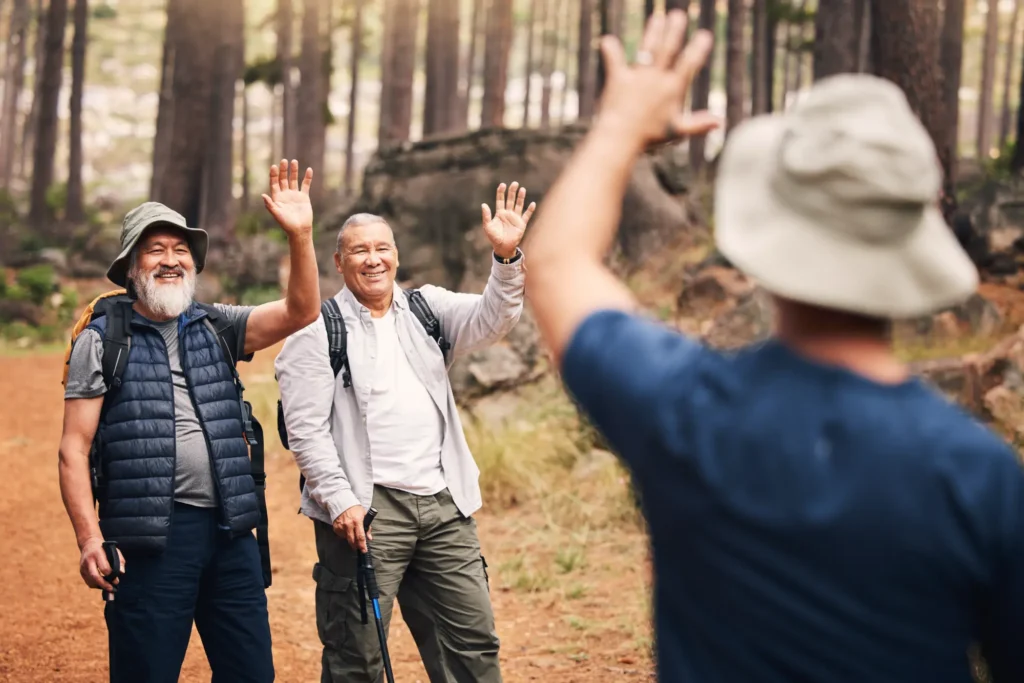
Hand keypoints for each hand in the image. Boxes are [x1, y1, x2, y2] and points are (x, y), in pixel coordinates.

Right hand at [79, 537, 123, 591]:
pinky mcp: (81, 570)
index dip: (111, 576)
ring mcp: (83, 566)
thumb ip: (120, 561)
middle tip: (112, 589)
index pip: (104, 568)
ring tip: (108, 587)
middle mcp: (89, 560)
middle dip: (104, 584)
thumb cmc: (105, 548)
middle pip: (95, 576)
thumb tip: (122, 573)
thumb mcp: (114, 550)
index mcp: (98, 553)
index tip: (117, 581)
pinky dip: (95, 585)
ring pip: (90, 580)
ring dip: (100, 586)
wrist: (89, 543)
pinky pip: (88, 581)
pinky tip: (102, 584)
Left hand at [262, 159, 313, 237]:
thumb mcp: (276, 214)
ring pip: (293, 180)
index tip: (274, 166)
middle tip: (284, 161)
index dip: (274, 175)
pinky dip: (307, 178)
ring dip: (294, 171)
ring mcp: (294, 195)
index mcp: (277, 197)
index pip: (274, 183)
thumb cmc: (286, 224)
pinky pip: (305, 185)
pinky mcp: (304, 197)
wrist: (299, 230)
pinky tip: (309, 170)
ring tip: (294, 161)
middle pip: (283, 179)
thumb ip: (270, 205)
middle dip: (283, 170)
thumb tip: (263, 195)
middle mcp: (285, 194)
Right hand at [333, 504, 371, 552]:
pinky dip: (344, 535)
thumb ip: (367, 527)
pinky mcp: (336, 527)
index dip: (362, 545)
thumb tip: (369, 538)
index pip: (360, 536)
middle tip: (358, 547)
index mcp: (357, 521)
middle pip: (352, 541)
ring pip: (346, 539)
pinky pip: (340, 535)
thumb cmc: (355, 509)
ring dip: (350, 539)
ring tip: (352, 533)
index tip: (364, 550)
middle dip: (356, 546)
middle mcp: (349, 525)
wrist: (342, 502)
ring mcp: (341, 527)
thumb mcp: (364, 515)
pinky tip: (346, 530)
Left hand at [482, 182, 535, 258]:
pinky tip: (532, 203)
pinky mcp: (521, 224)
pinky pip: (526, 215)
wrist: (502, 247)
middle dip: (512, 192)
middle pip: (510, 200)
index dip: (501, 192)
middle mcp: (508, 213)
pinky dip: (530, 210)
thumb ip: (486, 216)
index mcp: (499, 213)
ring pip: (518, 205)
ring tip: (522, 189)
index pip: (500, 200)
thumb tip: (483, 204)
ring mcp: (515, 218)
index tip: (502, 185)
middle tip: (514, 183)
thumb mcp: (487, 226)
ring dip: (520, 198)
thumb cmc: (494, 237)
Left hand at [594, 10, 718, 149]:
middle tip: (678, 14)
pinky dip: (610, 50)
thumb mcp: (676, 131)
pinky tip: (607, 40)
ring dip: (653, 32)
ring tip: (657, 17)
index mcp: (673, 88)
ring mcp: (637, 76)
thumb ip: (698, 124)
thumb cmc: (650, 137)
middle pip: (668, 49)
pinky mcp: (618, 78)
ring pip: (648, 48)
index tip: (704, 35)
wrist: (621, 139)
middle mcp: (656, 78)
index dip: (698, 48)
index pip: (689, 63)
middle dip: (674, 31)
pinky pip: (614, 60)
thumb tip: (720, 122)